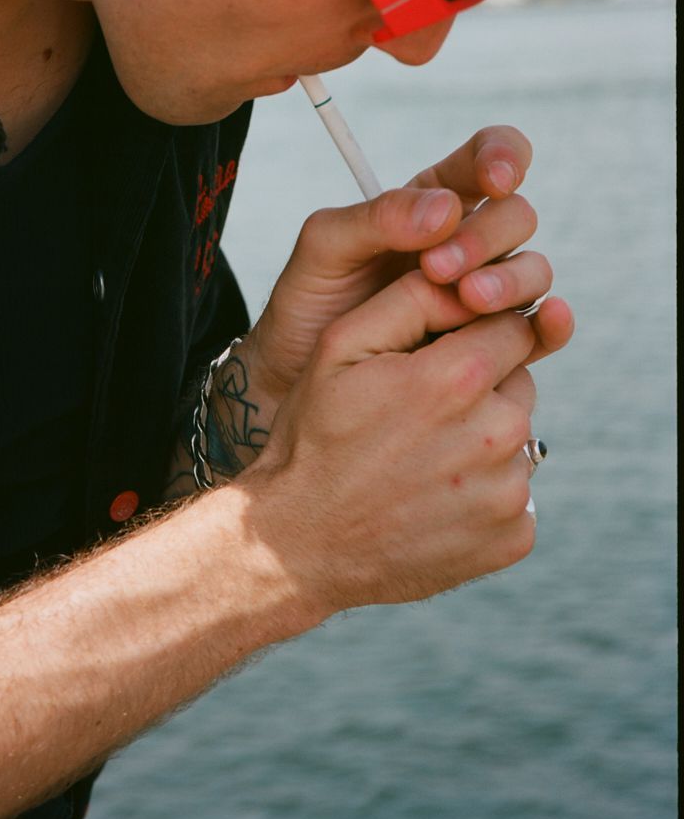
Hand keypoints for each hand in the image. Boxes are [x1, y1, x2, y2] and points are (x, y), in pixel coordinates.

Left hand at [238, 125, 572, 409]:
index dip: (504, 157)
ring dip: (509, 280)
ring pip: (533, 269)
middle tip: (438, 268)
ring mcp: (485, 292)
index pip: (489, 156)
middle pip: (515, 216)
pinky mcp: (495, 345)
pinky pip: (540, 328)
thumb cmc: (309, 303)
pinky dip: (553, 323)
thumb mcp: (325, 247)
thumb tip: (447, 208)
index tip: (494, 181)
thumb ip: (377, 218)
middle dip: (486, 236)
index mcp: (430, 202)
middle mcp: (467, 242)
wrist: (299, 377)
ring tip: (465, 300)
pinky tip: (547, 322)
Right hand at [242, 257, 569, 615]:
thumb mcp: (341, 346)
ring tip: (420, 453)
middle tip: (420, 407)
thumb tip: (463, 275)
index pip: (513, 325)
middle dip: (482, 383)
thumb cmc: (315, 434)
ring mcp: (510, 493)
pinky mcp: (514, 536)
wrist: (299, 542)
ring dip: (483, 436)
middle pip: (520, 379)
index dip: (476, 330)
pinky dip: (484, 489)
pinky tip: (433, 494)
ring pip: (518, 436)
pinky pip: (517, 492)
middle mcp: (498, 435)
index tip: (442, 349)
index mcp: (459, 377)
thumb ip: (409, 298)